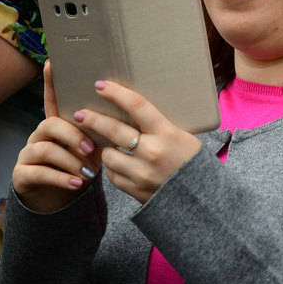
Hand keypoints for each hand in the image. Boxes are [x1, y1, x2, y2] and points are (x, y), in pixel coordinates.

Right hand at [12, 61, 102, 212]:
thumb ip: (102, 130)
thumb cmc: (82, 165)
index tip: (52, 63)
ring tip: (89, 171)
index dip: (52, 82)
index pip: (54, 99)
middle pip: (52, 124)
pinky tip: (78, 182)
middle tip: (91, 148)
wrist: (60, 196)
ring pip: (46, 149)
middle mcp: (40, 134)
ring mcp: (28, 153)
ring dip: (70, 160)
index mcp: (59, 123)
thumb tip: (130, 115)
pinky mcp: (23, 174)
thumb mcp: (94, 146)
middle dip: (74, 135)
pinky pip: (40, 172)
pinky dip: (62, 178)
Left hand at [72, 80, 203, 203]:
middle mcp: (152, 151)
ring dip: (108, 150)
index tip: (100, 86)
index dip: (116, 93)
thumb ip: (159, 127)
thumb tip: (133, 112)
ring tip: (113, 148)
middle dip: (93, 119)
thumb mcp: (183, 137)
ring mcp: (141, 172)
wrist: (202, 197)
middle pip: (113, 129)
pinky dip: (115, 169)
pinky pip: (112, 175)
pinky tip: (123, 166)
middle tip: (80, 114)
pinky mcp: (134, 189)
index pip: (137, 106)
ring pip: (108, 155)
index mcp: (167, 133)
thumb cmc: (193, 162)